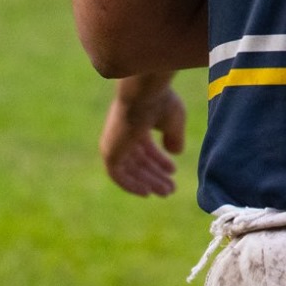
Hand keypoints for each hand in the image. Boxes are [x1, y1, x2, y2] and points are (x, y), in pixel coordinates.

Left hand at [100, 74, 185, 197]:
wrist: (143, 93)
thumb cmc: (160, 101)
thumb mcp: (174, 120)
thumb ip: (174, 137)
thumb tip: (175, 152)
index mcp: (134, 123)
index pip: (146, 148)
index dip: (159, 161)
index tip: (173, 171)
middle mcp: (121, 135)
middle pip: (139, 162)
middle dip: (155, 175)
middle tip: (170, 189)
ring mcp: (114, 144)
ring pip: (131, 170)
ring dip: (148, 182)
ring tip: (167, 192)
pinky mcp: (110, 153)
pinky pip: (119, 176)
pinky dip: (132, 185)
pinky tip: (147, 192)